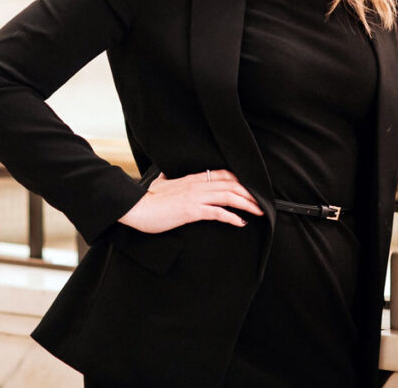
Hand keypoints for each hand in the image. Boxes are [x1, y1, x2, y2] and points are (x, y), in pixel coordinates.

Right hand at [118, 169, 263, 232]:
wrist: (135, 208)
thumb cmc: (147, 200)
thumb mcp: (159, 185)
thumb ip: (166, 180)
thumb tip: (165, 177)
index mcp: (192, 178)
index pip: (222, 174)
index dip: (240, 181)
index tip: (251, 189)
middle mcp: (197, 185)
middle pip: (231, 184)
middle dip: (249, 193)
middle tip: (262, 203)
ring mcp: (195, 197)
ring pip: (228, 196)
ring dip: (246, 204)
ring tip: (258, 212)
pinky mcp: (192, 210)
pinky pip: (217, 212)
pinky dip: (231, 217)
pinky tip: (240, 222)